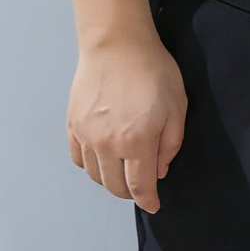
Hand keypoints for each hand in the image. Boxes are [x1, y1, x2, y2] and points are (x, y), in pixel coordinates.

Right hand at [66, 29, 186, 212]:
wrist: (117, 44)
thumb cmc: (154, 71)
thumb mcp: (177, 105)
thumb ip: (171, 143)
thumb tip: (160, 171)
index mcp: (137, 142)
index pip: (140, 185)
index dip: (148, 200)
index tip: (154, 205)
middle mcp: (107, 145)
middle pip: (115, 186)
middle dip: (130, 192)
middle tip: (141, 184)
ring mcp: (86, 136)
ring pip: (95, 176)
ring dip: (110, 180)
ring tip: (122, 170)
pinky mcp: (72, 126)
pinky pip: (78, 159)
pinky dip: (90, 166)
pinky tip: (101, 158)